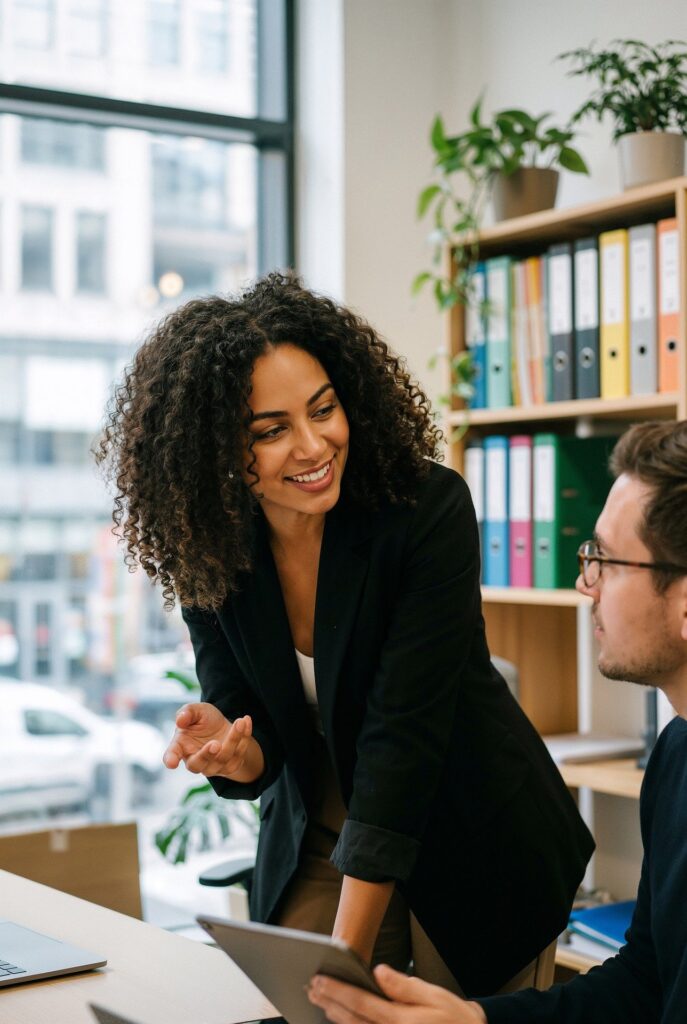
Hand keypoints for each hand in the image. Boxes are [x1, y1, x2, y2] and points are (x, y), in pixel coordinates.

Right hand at [162, 702, 254, 778]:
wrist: (223, 727)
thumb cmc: (204, 720)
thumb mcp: (197, 710)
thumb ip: (187, 712)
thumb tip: (180, 720)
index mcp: (181, 747)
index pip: (172, 755)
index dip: (171, 759)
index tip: (172, 763)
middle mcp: (195, 760)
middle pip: (198, 765)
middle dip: (207, 755)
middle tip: (215, 744)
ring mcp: (213, 767)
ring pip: (223, 758)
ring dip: (233, 739)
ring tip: (239, 722)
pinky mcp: (230, 766)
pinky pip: (239, 754)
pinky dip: (244, 737)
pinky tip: (246, 721)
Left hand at [308, 965, 487, 1023]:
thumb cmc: (455, 1019)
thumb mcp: (435, 996)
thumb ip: (405, 986)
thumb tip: (379, 971)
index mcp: (400, 1020)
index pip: (360, 1003)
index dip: (337, 991)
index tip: (319, 979)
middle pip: (351, 1020)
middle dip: (329, 1002)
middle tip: (311, 987)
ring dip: (335, 1018)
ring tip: (319, 1001)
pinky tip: (340, 1020)